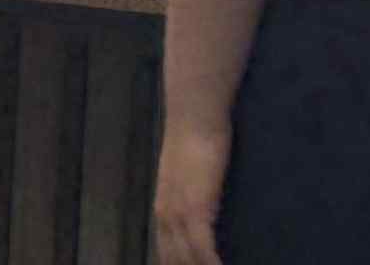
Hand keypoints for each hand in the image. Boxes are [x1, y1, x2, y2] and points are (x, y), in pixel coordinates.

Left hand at [154, 118, 230, 264]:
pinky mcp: (195, 209)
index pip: (167, 254)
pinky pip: (203, 249)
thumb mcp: (190, 179)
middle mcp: (165, 216)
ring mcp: (177, 213)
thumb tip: (207, 218)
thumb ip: (193, 200)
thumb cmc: (196, 143)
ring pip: (188, 260)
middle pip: (174, 261)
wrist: (194, 118)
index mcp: (162, 211)